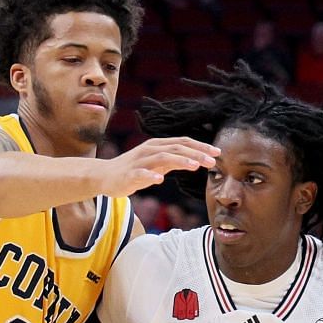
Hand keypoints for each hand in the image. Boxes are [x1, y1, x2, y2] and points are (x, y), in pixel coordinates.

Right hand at [100, 136, 219, 197]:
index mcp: (158, 146)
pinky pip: (141, 173)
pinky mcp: (129, 173)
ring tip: (195, 166)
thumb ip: (173, 162)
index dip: (200, 147)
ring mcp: (139, 161)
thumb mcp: (157, 164)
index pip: (183, 142)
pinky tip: (160, 179)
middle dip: (196, 153)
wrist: (104, 176)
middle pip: (176, 147)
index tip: (217, 153)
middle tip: (213, 160)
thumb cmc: (133, 170)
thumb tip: (194, 160)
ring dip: (180, 160)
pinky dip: (151, 175)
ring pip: (162, 157)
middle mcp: (150, 149)